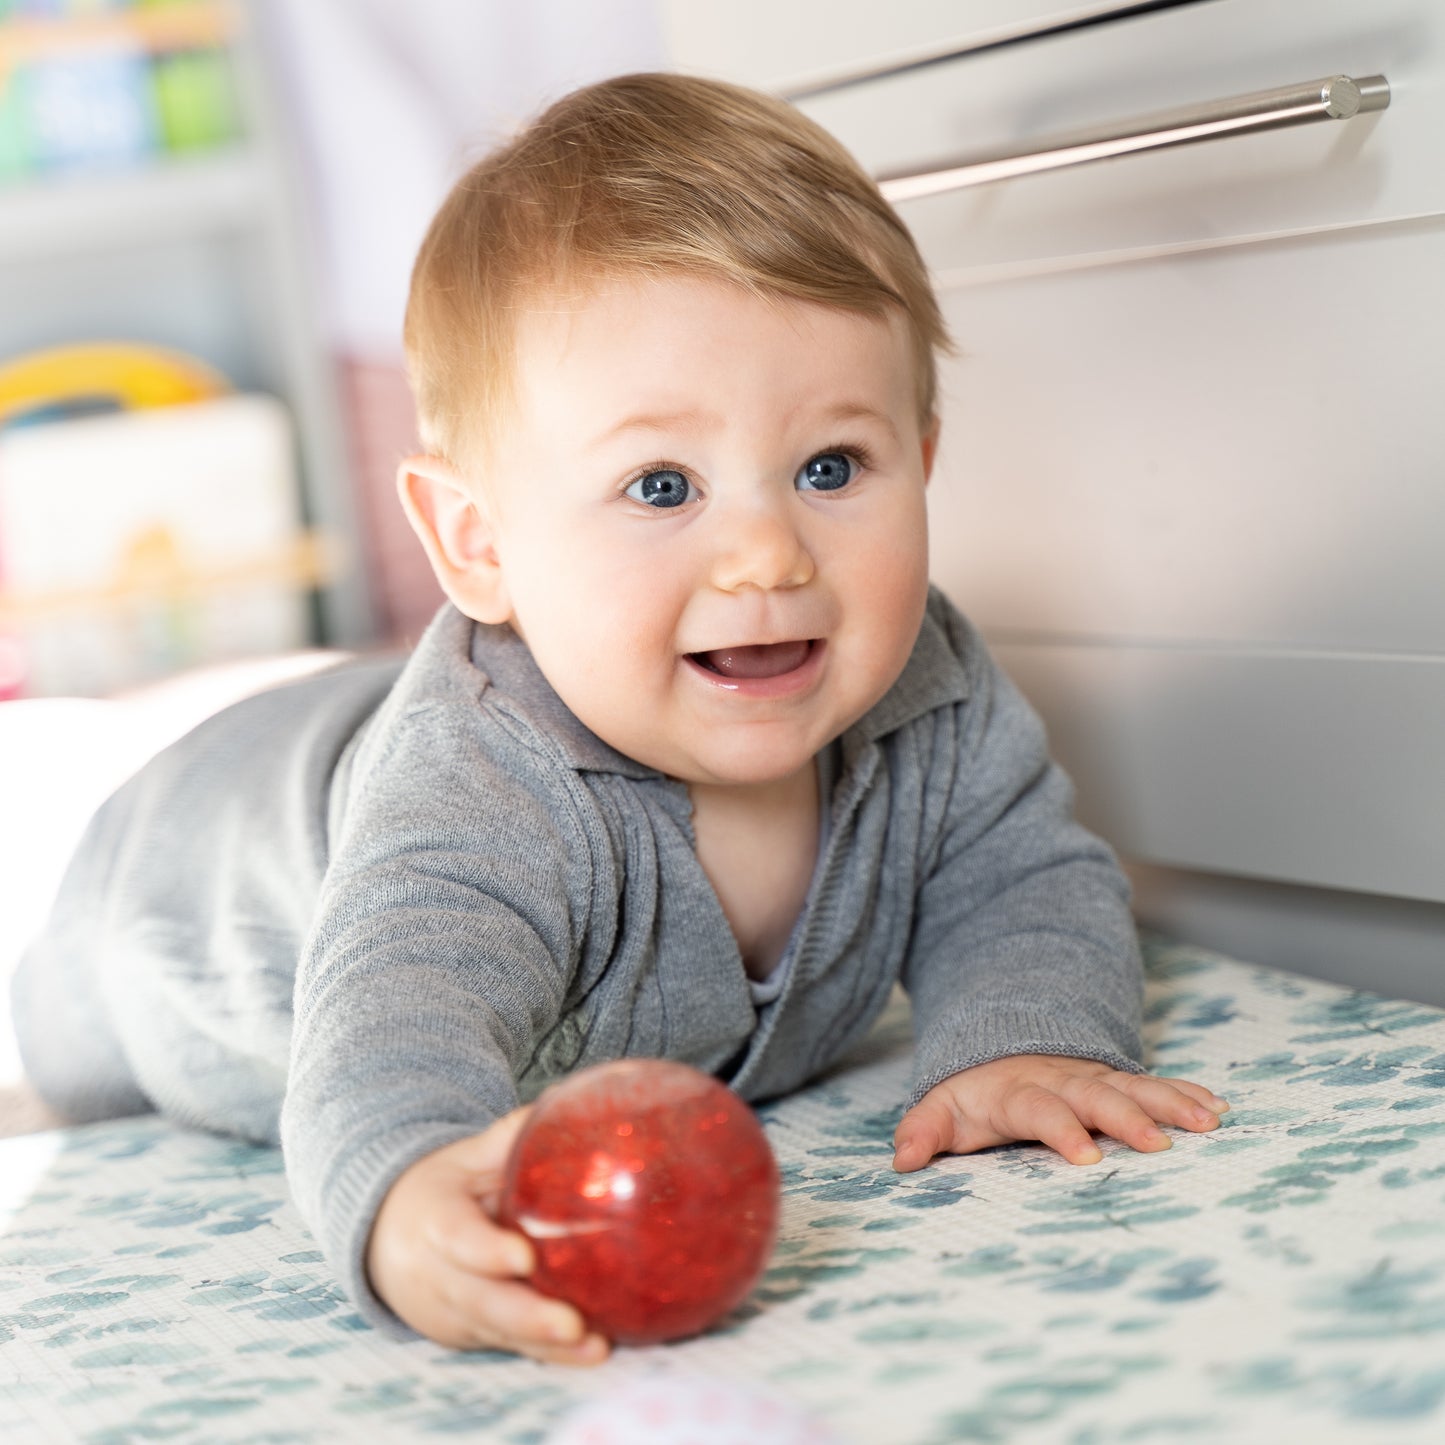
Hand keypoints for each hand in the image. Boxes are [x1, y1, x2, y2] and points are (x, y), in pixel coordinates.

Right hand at [365, 1108, 610, 1363]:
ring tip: (596, 1347)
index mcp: (433, 1220)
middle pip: (482, 1301)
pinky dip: (550, 1355)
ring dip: (547, 1345)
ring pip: (499, 1333)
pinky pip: (510, 1346)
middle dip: (528, 1318)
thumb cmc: (439, 1191)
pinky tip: (593, 1352)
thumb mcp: (463, 1158)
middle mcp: (438, 1275)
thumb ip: (506, 1138)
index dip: (488, 1253)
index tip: (525, 1259)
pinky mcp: (471, 1335)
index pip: (458, 1239)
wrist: (385, 1240)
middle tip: (573, 1324)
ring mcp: (453, 1312)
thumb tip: (562, 1100)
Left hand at [893, 1054, 1230, 1171]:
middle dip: (1127, 1117)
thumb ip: (921, 1132)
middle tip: (1159, 1145)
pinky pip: (1157, 1083)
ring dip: (1171, 1102)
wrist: (1002, 1046)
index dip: (1061, 1130)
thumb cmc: (972, 1095)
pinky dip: (1187, 1093)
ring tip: (1209, 1122)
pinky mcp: (1119, 1081)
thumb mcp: (941, 1109)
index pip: (1039, 1108)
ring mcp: (1096, 1078)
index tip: (1087, 1157)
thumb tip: (902, 1160)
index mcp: (1018, 1091)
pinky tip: (1219, 1108)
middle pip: (1096, 1095)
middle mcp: (1063, 1080)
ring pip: (1136, 1086)